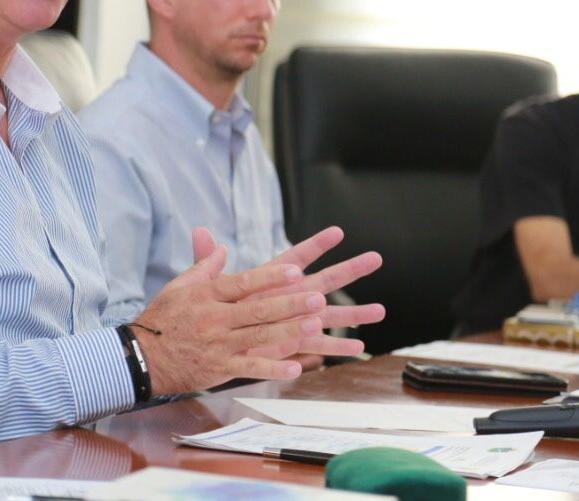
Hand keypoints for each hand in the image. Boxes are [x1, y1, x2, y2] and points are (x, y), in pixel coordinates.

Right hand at [132, 248, 325, 394]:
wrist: (142, 357)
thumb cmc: (162, 319)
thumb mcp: (178, 287)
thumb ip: (203, 268)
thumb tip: (222, 248)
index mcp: (206, 295)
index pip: (243, 283)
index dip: (270, 277)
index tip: (295, 270)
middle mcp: (214, 318)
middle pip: (257, 309)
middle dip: (289, 304)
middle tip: (318, 298)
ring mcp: (218, 345)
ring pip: (259, 337)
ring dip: (289, 331)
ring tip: (315, 326)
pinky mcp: (219, 368)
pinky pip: (250, 368)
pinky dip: (273, 369)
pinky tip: (296, 368)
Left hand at [190, 226, 385, 359]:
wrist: (214, 340)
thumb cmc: (216, 309)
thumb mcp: (209, 284)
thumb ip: (206, 259)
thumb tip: (197, 230)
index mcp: (274, 279)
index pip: (297, 256)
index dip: (315, 244)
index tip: (337, 231)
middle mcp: (290, 296)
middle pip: (325, 280)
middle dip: (350, 269)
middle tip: (376, 258)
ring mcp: (295, 319)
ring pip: (330, 314)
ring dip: (355, 312)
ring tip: (381, 309)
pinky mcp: (293, 342)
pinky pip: (320, 345)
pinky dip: (337, 347)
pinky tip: (359, 348)